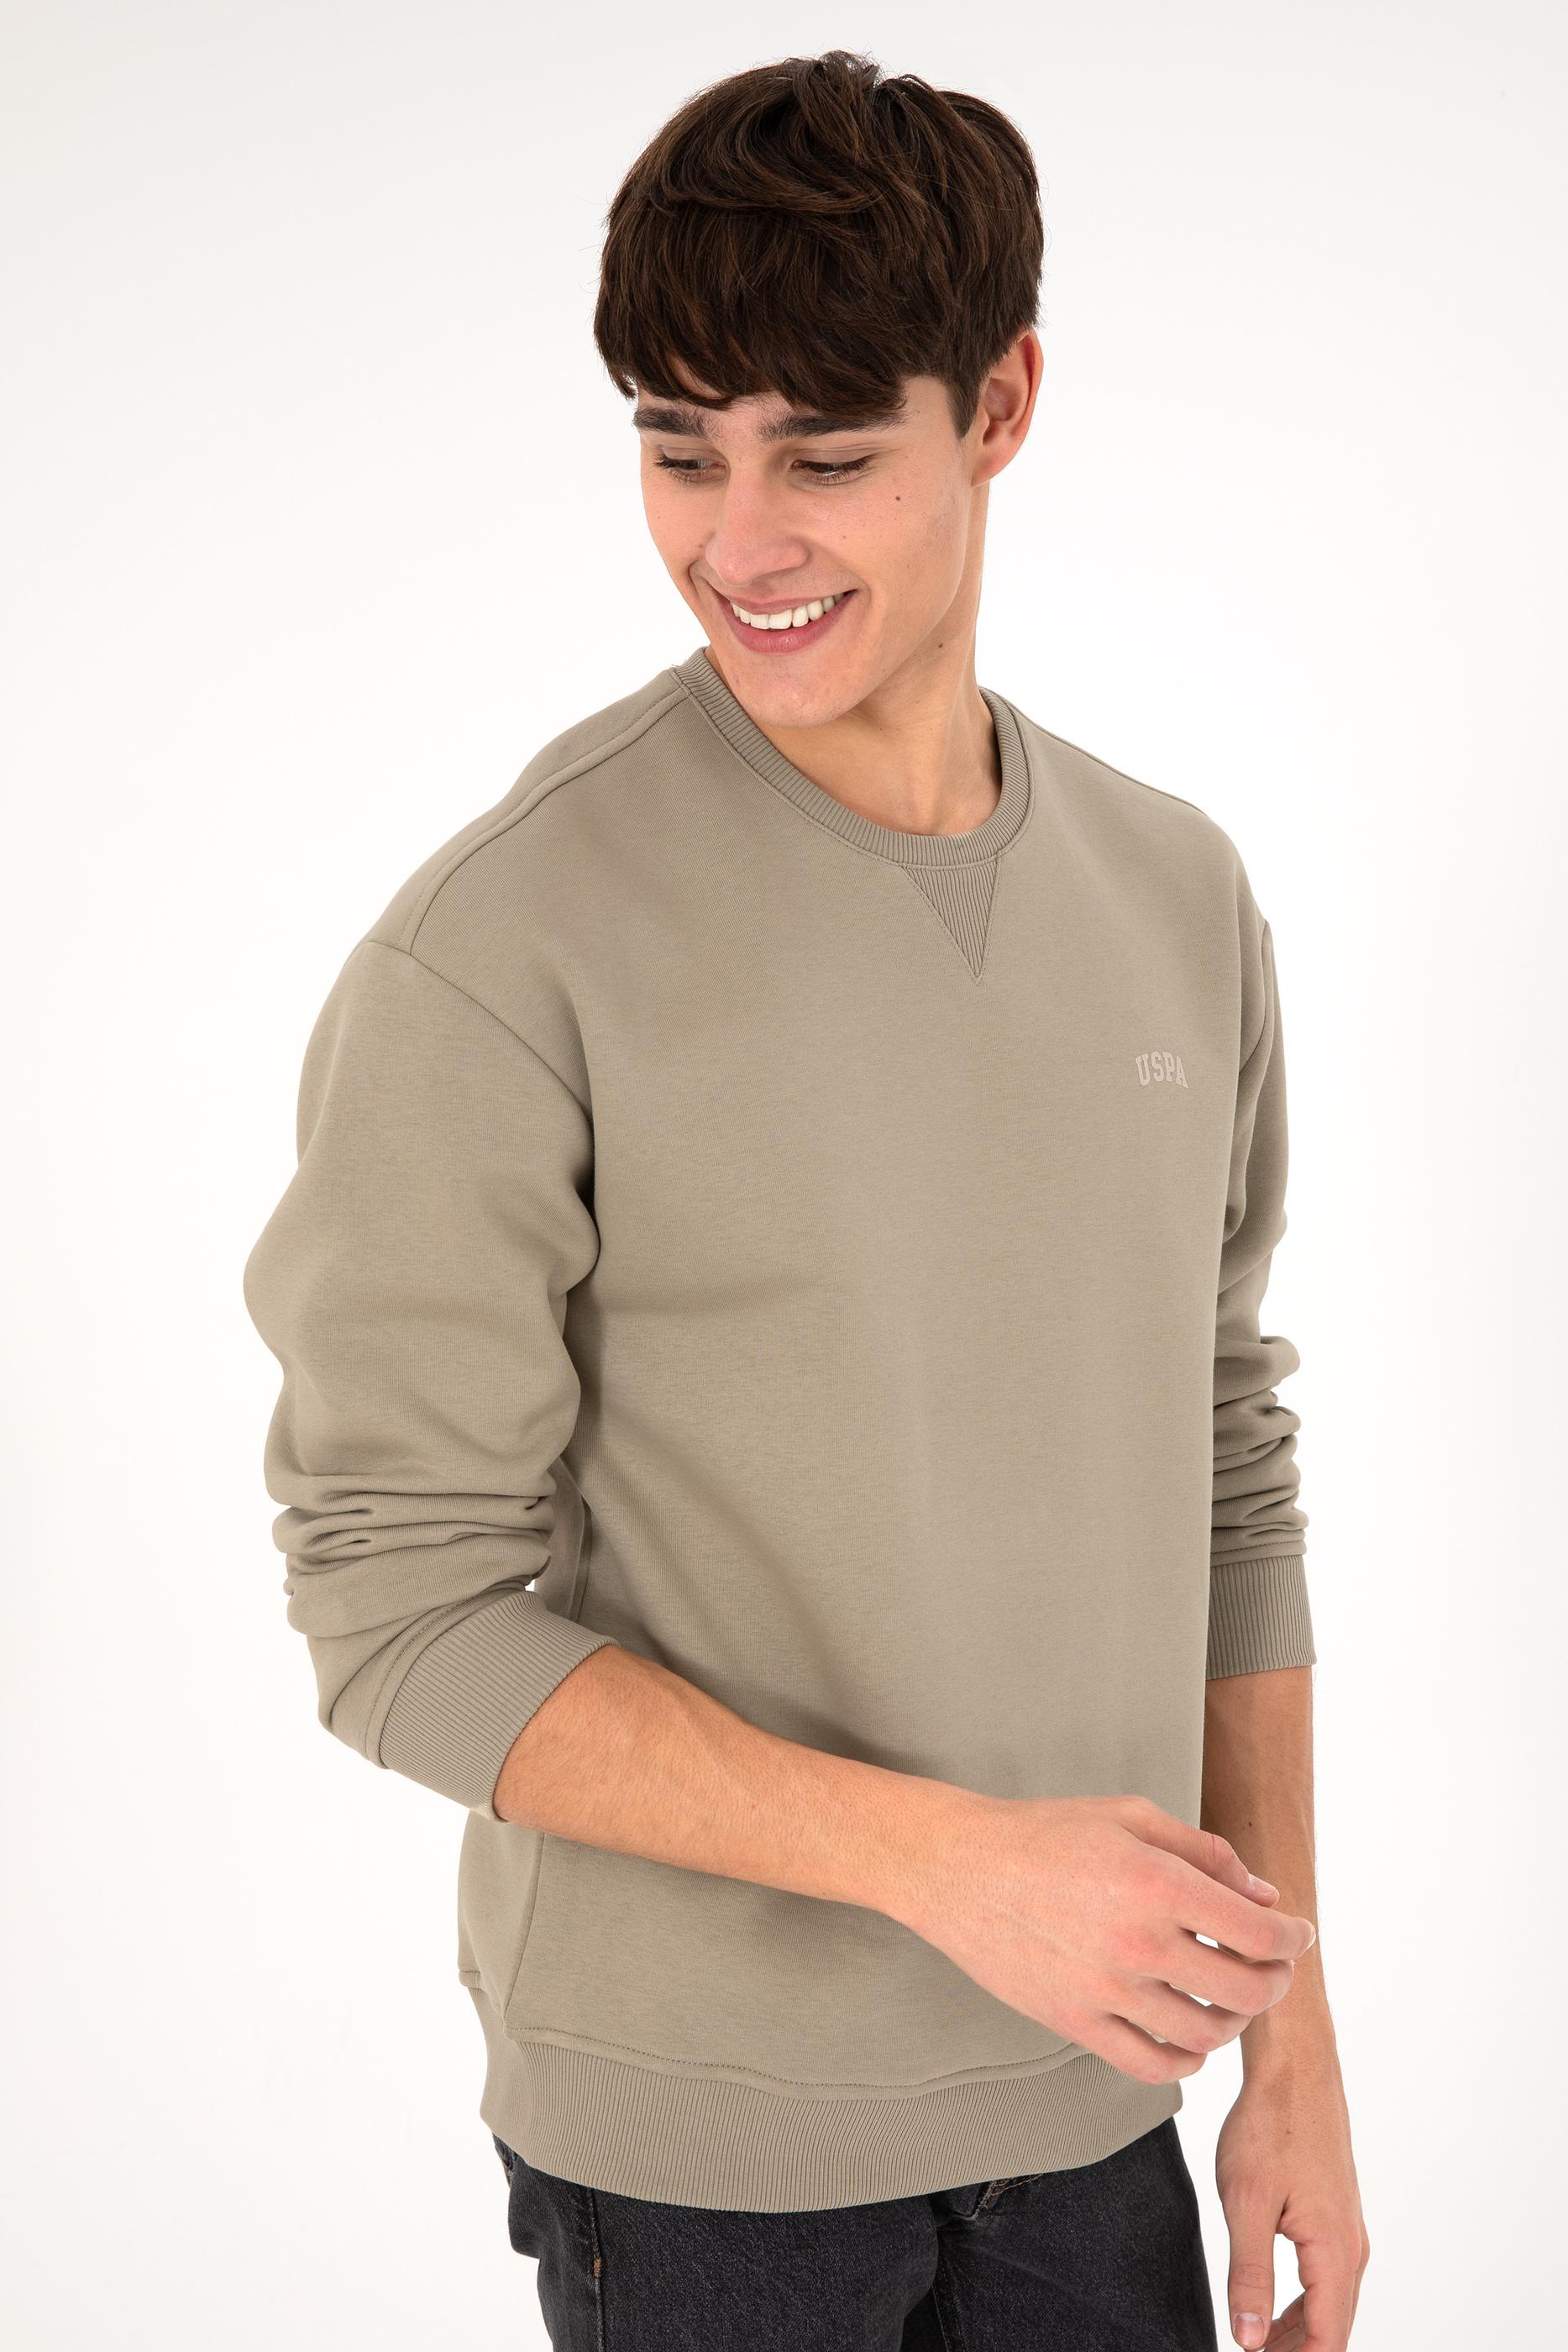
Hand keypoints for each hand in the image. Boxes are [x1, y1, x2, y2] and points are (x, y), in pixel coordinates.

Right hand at [893, 1791, 1316, 2081]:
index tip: (1297, 1934)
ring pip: (1207, 2034)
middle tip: (1270, 1966)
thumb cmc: (1045, 1834)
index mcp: (1156, 1882)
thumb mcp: (1130, 1815)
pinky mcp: (1076, 2024)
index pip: (1258, 1932)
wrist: (958, 1869)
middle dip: (1273, 1978)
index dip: (1293, 1937)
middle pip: (1245, 1990)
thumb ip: (1205, 1852)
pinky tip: (1188, 2035)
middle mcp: (1137, 1944)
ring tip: (1228, 1997)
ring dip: (1234, 2019)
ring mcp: (1106, 1992)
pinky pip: (1153, 2065)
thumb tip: (1263, 1897)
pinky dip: (1187, 2059)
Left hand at [1215, 2049, 1369, 2349]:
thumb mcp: (1246, 2203)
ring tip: (1254, 2343)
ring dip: (1294, 2332)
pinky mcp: (1335, 2215)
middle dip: (1293, 2351)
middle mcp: (1350, 2247)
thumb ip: (1249, 2275)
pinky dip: (1299, 2304)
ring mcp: (1346, 2231)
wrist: (1295, 2071)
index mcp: (1334, 2252)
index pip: (1327, 2341)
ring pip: (1328, 2304)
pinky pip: (1324, 2278)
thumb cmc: (1270, 2126)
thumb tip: (1249, 2340)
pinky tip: (1268, 2306)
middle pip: (1330, 2329)